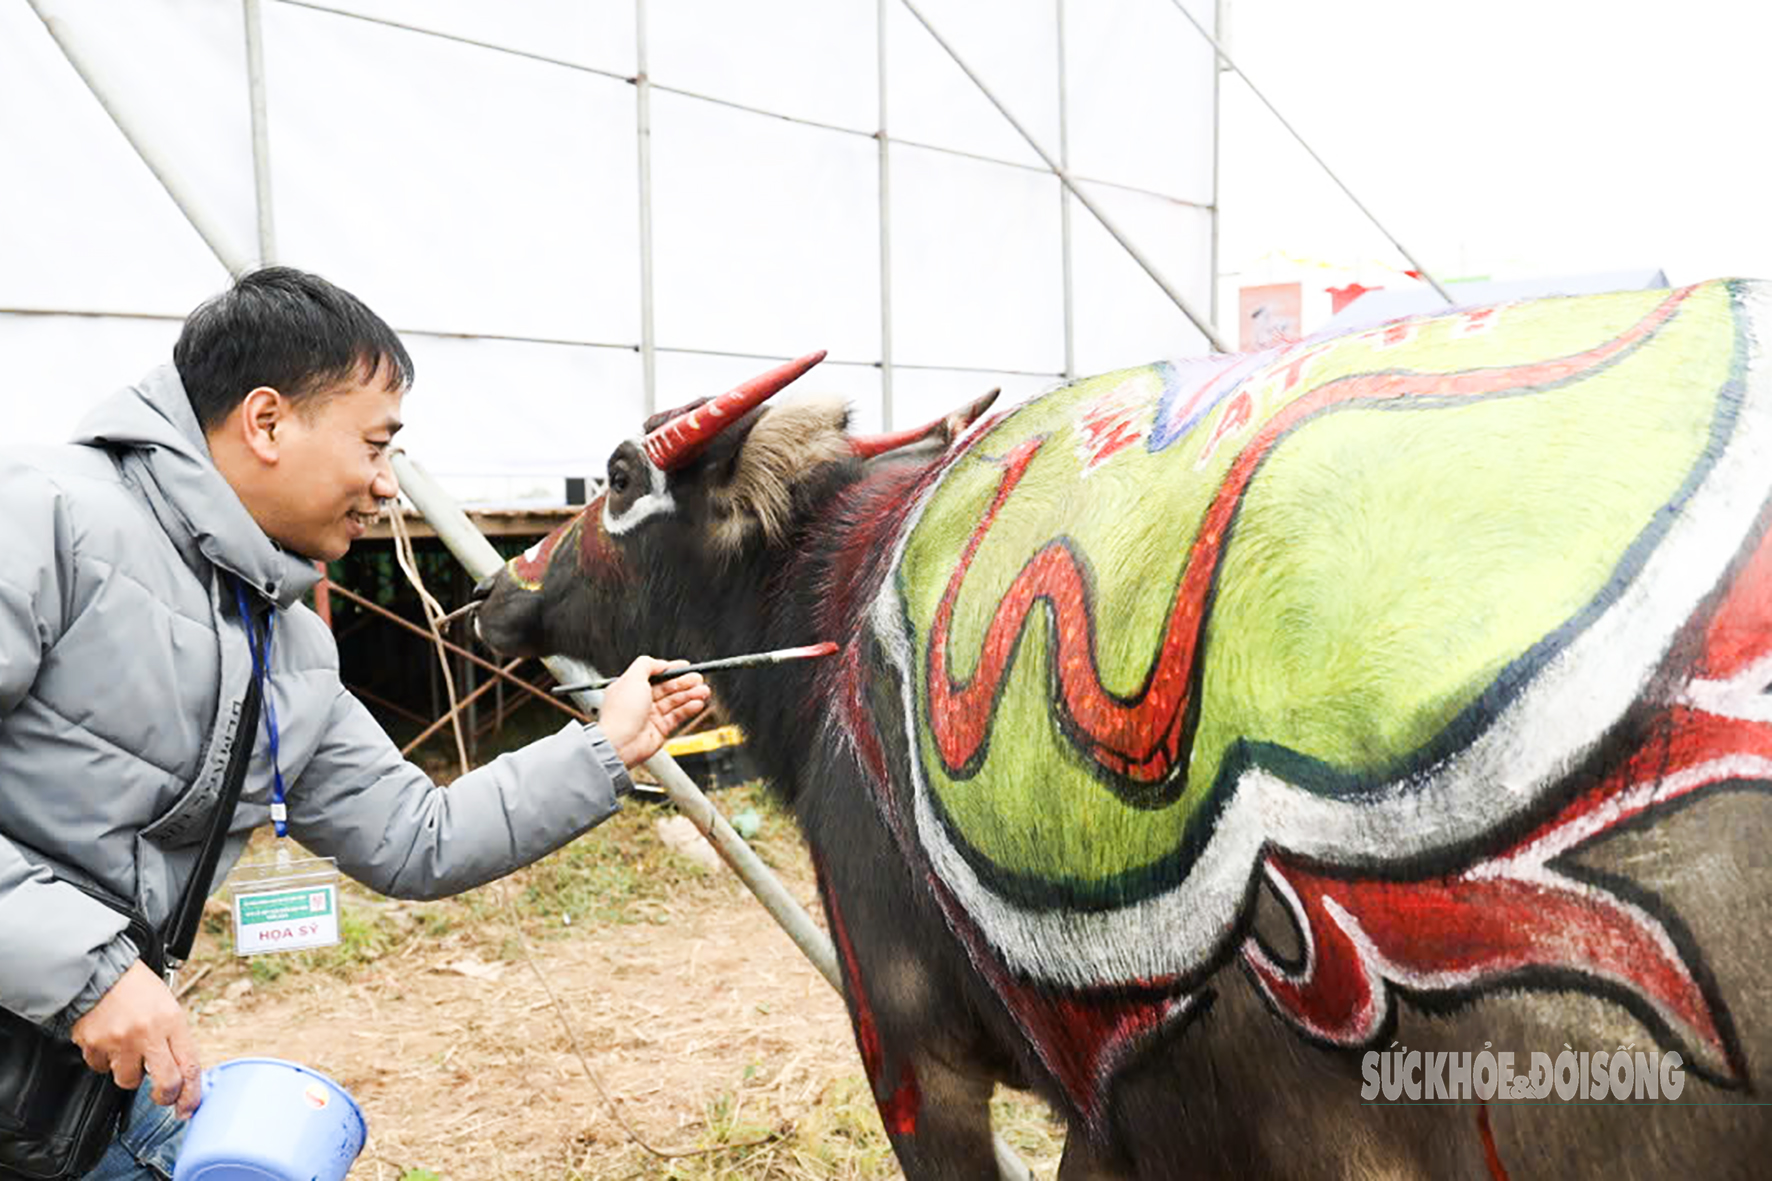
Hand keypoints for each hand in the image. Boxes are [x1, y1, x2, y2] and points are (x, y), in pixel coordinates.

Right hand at [69, 961, 202, 1117]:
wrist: (100, 971)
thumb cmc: (136, 987)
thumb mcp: (167, 1006)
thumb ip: (174, 1037)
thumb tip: (182, 1071)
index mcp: (172, 1021)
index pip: (189, 1065)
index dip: (191, 1093)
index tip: (188, 1107)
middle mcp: (148, 1033)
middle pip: (165, 1083)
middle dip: (165, 1096)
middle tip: (161, 1096)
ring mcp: (119, 1041)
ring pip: (128, 1081)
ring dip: (129, 1072)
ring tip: (128, 1050)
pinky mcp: (94, 1045)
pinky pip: (100, 1069)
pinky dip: (104, 1061)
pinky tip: (107, 1042)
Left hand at [599, 656, 710, 766]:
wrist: (619, 745)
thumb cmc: (621, 714)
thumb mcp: (632, 678)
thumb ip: (647, 665)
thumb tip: (661, 663)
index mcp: (631, 687)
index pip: (655, 675)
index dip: (671, 670)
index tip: (685, 666)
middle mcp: (640, 701)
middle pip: (667, 688)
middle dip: (684, 682)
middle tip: (698, 678)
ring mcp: (650, 716)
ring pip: (675, 702)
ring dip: (690, 695)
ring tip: (704, 691)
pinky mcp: (660, 730)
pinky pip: (677, 716)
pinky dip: (688, 709)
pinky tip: (698, 704)